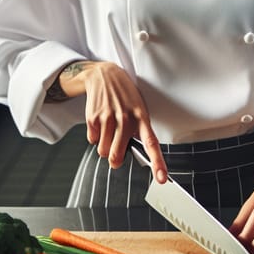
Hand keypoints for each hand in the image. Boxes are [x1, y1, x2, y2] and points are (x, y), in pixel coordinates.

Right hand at [58, 60, 167, 182]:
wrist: (104, 75)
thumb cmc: (124, 95)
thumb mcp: (137, 107)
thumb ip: (138, 129)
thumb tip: (134, 153)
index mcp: (141, 117)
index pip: (151, 143)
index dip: (157, 163)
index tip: (162, 178)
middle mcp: (125, 119)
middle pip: (116, 157)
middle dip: (115, 159)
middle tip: (116, 150)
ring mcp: (108, 118)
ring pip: (103, 152)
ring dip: (105, 145)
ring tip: (109, 128)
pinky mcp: (93, 118)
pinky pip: (92, 141)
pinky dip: (95, 136)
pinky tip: (100, 121)